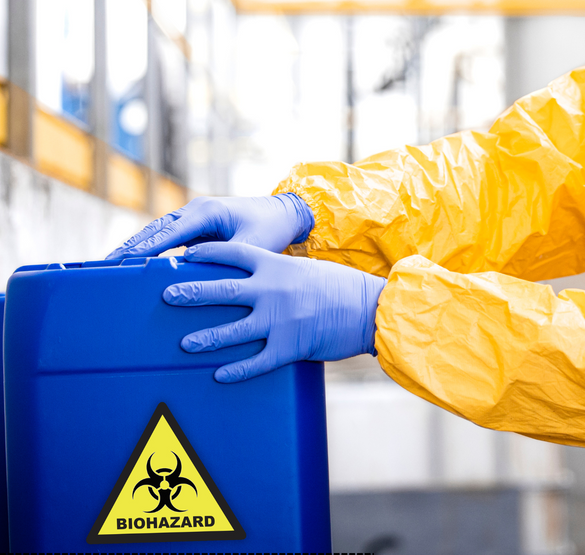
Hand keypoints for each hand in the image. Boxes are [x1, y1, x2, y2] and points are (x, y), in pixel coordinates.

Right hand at [107, 194, 313, 259]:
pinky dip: (151, 249)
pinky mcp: (198, 227)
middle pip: (155, 230)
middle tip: (104, 265)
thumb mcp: (251, 245)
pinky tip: (136, 264)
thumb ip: (224, 258)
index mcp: (207, 212)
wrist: (287, 213)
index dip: (144, 248)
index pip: (168, 232)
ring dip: (136, 247)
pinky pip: (169, 238)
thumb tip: (195, 273)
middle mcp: (196, 211)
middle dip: (130, 247)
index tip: (122, 261)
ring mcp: (195, 217)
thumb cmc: (272, 228)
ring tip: (110, 265)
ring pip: (158, 232)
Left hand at [165, 242, 385, 382]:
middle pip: (222, 290)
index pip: (233, 254)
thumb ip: (279, 274)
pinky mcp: (289, 347)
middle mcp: (272, 290)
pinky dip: (235, 370)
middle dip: (191, 293)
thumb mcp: (308, 270)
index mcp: (277, 265)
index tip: (186, 256)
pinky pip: (255, 362)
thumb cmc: (343, 287)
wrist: (372, 308)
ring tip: (185, 343)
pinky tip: (219, 374)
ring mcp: (279, 319)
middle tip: (168, 295)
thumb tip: (256, 282)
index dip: (207, 253)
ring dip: (205, 337)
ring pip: (231, 331)